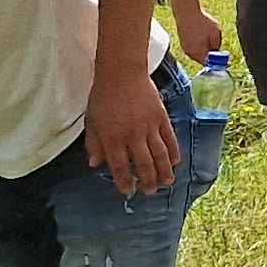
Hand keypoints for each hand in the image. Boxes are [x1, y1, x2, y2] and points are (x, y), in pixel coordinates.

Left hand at [84, 60, 180, 195]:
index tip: (128, 190)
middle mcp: (132, 136)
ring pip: (159, 154)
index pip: (120, 166)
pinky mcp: (161, 118)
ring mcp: (149, 128)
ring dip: (164, 171)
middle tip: (151, 191)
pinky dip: (174, 152)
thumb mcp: (92, 122)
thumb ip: (94, 144)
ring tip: (167, 182)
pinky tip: (175, 161)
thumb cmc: (103, 97)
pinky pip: (170, 139)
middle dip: (148, 180)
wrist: (122, 74)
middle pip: (143, 164)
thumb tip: (95, 164)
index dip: (125, 180)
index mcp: (112, 138)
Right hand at [173, 0, 224, 61]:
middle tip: (221, 53)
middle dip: (212, 58)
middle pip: (203, 60)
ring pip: (198, 55)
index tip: (227, 63)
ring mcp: (185, 48)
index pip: (210, 64)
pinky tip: (204, 39)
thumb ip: (217, 46)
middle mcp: (190, 53)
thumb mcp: (216, 33)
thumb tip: (217, 53)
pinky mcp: (183, 43)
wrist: (186, 12)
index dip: (219, 64)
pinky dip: (200, 47)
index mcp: (198, 52)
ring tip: (212, 42)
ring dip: (206, 52)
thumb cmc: (202, 21)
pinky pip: (194, 49)